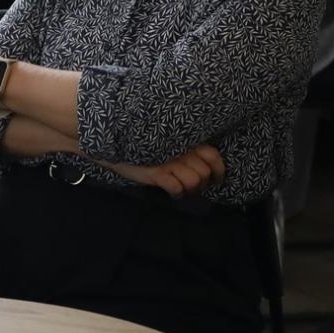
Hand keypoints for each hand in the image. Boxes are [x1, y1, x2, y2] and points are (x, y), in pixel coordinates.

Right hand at [97, 144, 224, 196]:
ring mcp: (168, 162)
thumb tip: (200, 163)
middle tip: (192, 185)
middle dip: (202, 183)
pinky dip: (177, 192)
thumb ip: (182, 146)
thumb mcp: (166, 141)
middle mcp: (180, 150)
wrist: (113, 141)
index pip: (213, 155)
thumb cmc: (141, 141)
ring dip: (190, 189)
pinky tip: (172, 191)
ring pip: (194, 181)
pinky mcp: (156, 173)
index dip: (219, 170)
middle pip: (204, 172)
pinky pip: (176, 187)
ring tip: (181, 188)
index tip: (217, 178)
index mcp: (185, 140)